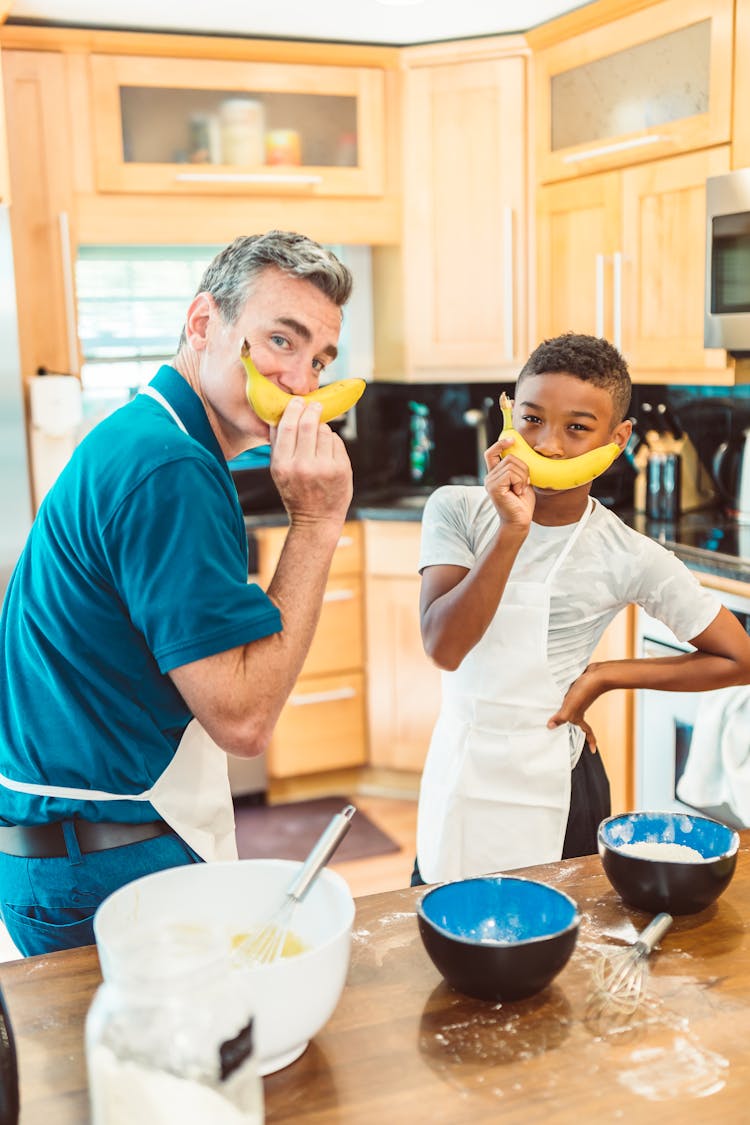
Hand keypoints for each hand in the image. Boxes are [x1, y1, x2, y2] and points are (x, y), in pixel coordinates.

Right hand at [270, 398, 352, 525]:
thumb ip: (277, 445)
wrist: (316, 519)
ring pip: (324, 431)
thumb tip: (278, 415)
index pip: (288, 428)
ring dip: (322, 427)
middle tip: (314, 405)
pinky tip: (328, 449)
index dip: (293, 409)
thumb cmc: (295, 492)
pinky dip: (332, 440)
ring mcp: (324, 468)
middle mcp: (303, 466)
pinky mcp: (342, 469)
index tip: (297, 401)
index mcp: (283, 465)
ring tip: (319, 435)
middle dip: (311, 410)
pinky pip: (337, 442)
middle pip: (308, 424)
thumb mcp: (278, 472)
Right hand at [483, 437, 535, 529]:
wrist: (519, 521)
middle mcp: (490, 477)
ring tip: (519, 490)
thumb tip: (522, 453)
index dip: (500, 444)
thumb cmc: (521, 504)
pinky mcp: (494, 487)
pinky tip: (517, 493)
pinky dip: (519, 482)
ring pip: (512, 465)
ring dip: (522, 477)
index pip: (491, 453)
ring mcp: (490, 482)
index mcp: (495, 474)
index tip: (512, 439)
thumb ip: (518, 468)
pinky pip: (511, 473)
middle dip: (523, 469)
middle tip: (523, 484)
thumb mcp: (522, 481)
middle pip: (509, 457)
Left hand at [547, 664, 602, 751]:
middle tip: (561, 735)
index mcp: (579, 716)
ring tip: (552, 716)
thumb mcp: (570, 707)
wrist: (596, 674)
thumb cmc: (585, 692)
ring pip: (569, 709)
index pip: (586, 732)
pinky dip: (560, 700)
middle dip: (569, 729)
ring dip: (562, 713)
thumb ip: (560, 718)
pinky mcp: (575, 689)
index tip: (593, 750)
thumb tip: (549, 727)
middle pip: (575, 722)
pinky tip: (551, 697)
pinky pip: (566, 698)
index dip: (590, 741)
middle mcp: (579, 709)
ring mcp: (577, 699)